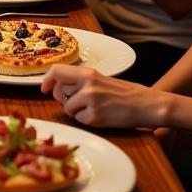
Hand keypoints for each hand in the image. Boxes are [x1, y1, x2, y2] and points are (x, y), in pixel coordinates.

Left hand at [41, 64, 163, 128]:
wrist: (147, 105)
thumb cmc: (125, 92)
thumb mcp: (101, 79)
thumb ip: (80, 80)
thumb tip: (57, 87)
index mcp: (88, 73)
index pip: (56, 71)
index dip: (47, 80)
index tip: (44, 88)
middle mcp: (87, 85)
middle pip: (58, 92)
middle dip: (63, 98)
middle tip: (78, 101)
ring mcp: (91, 102)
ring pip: (67, 108)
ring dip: (75, 111)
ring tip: (93, 108)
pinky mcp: (95, 118)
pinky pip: (78, 120)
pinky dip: (86, 120)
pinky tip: (100, 116)